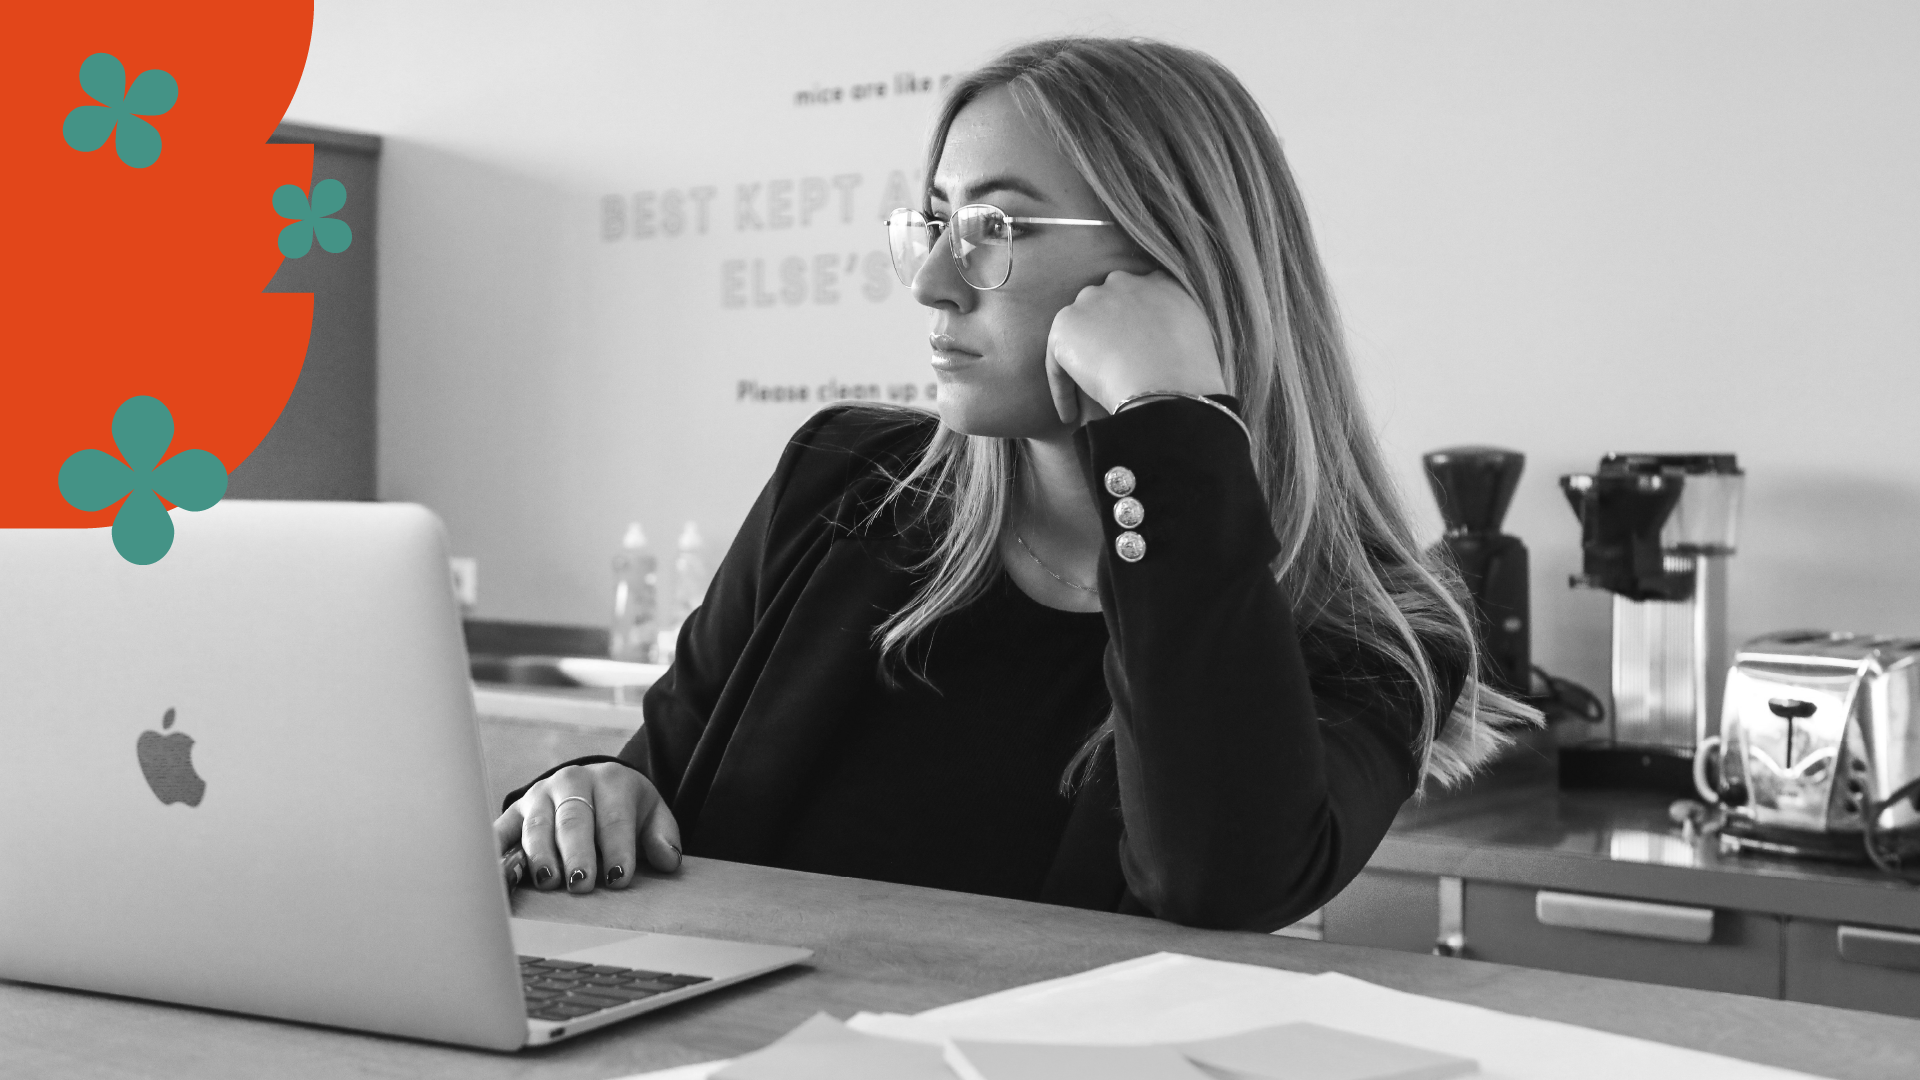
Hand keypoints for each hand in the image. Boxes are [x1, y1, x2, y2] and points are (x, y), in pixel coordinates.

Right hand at [493, 762, 682, 893]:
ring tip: (548, 882)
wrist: (594, 785)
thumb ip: (663, 836)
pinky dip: (496, 851)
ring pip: (537, 825)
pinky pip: (501, 831)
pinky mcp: (515, 811)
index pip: (614, 818)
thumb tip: (668, 860)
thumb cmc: (626, 808)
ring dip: (540, 855)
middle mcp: (572, 782)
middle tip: (582, 884)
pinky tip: (497, 873)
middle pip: (573, 820)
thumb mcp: (652, 815)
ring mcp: (539, 795)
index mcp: (611, 781)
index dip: (617, 849)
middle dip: (577, 853)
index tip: (619, 879)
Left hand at [1044, 270, 1226, 424]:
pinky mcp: (1066, 324)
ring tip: (1086, 399)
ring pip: (1079, 333)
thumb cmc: (1191, 377)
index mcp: (1161, 283)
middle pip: (1105, 307)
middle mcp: (1125, 282)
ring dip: (1081, 363)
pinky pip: (1056, 360)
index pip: (1139, 296)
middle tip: (1108, 374)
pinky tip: (1070, 416)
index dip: (1132, 327)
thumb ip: (1178, 330)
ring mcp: (1093, 300)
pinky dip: (1062, 389)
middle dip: (1103, 337)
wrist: (1168, 386)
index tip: (1132, 354)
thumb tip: (1164, 349)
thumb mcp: (1199, 340)